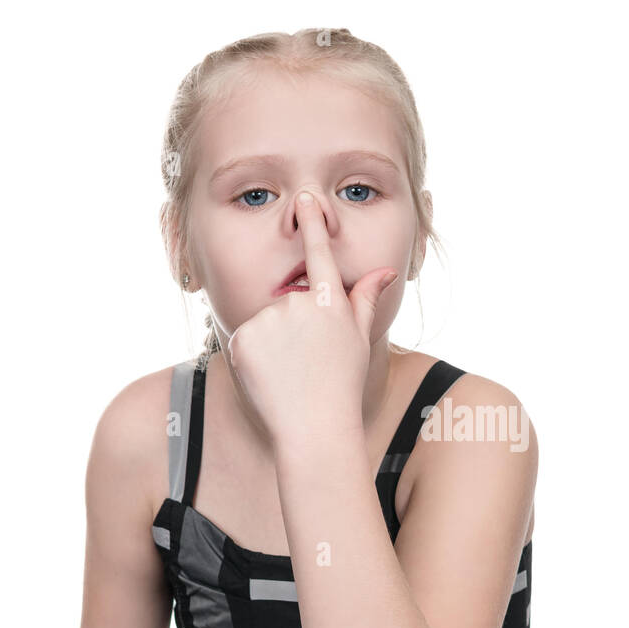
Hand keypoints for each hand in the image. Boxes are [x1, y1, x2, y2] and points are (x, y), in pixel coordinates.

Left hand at [225, 191, 398, 447]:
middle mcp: (300, 302)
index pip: (319, 253)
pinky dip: (255, 357)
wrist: (314, 428)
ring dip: (274, 343)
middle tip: (307, 362)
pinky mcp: (243, 337)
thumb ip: (365, 300)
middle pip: (290, 302)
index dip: (312, 224)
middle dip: (294, 327)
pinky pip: (247, 340)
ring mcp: (270, 319)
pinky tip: (271, 377)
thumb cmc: (342, 386)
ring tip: (290, 373)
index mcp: (331, 302)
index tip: (306, 200)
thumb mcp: (359, 339)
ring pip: (267, 322)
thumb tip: (385, 270)